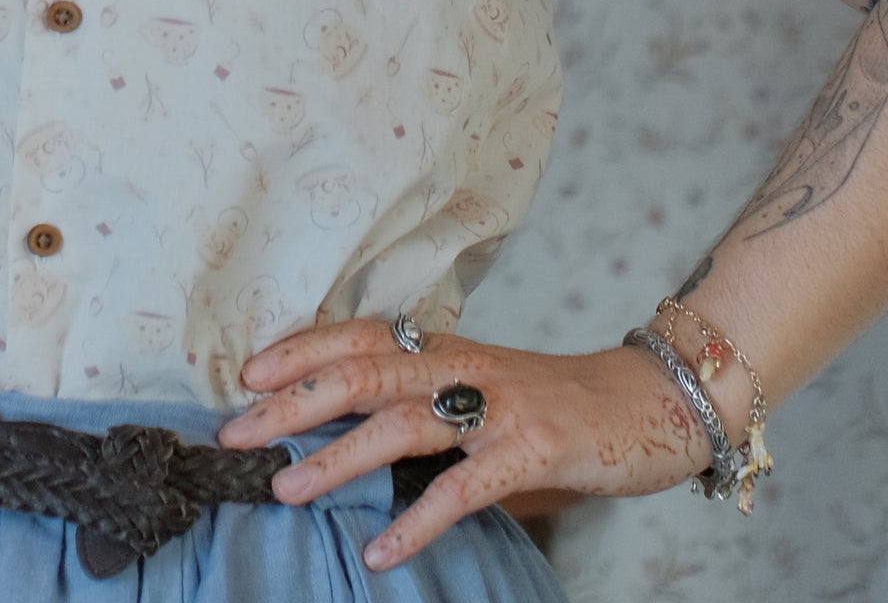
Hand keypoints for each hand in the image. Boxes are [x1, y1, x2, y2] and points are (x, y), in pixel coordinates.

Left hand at [217, 318, 709, 571]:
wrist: (651, 403)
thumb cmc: (558, 404)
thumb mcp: (483, 392)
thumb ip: (427, 410)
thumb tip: (354, 445)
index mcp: (447, 351)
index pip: (361, 337)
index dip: (302, 349)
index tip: (246, 373)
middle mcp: (464, 369)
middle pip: (364, 374)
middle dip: (293, 404)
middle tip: (236, 433)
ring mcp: (498, 407)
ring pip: (402, 424)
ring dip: (337, 458)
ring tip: (285, 488)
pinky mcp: (532, 450)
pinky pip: (463, 488)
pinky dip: (415, 520)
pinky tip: (379, 550)